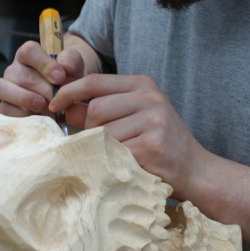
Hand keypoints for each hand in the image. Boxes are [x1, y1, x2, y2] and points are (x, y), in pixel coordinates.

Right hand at [0, 40, 84, 118]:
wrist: (63, 96)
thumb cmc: (65, 76)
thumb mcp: (73, 65)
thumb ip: (71, 60)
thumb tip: (65, 66)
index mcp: (29, 54)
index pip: (29, 51)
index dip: (44, 64)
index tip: (60, 77)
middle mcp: (14, 69)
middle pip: (19, 74)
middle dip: (41, 88)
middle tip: (55, 97)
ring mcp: (6, 87)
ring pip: (2, 88)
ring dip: (23, 98)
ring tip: (41, 105)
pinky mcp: (5, 105)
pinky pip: (5, 108)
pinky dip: (20, 114)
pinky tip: (36, 116)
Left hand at [50, 73, 202, 196]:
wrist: (195, 169)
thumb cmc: (160, 143)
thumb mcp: (135, 116)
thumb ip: (104, 109)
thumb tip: (65, 108)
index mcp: (143, 85)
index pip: (95, 81)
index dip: (69, 92)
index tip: (54, 106)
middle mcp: (149, 98)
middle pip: (95, 108)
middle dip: (88, 129)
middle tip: (97, 144)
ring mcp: (153, 120)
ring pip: (102, 133)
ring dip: (102, 149)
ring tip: (116, 156)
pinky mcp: (151, 145)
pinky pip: (114, 152)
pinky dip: (112, 162)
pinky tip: (124, 166)